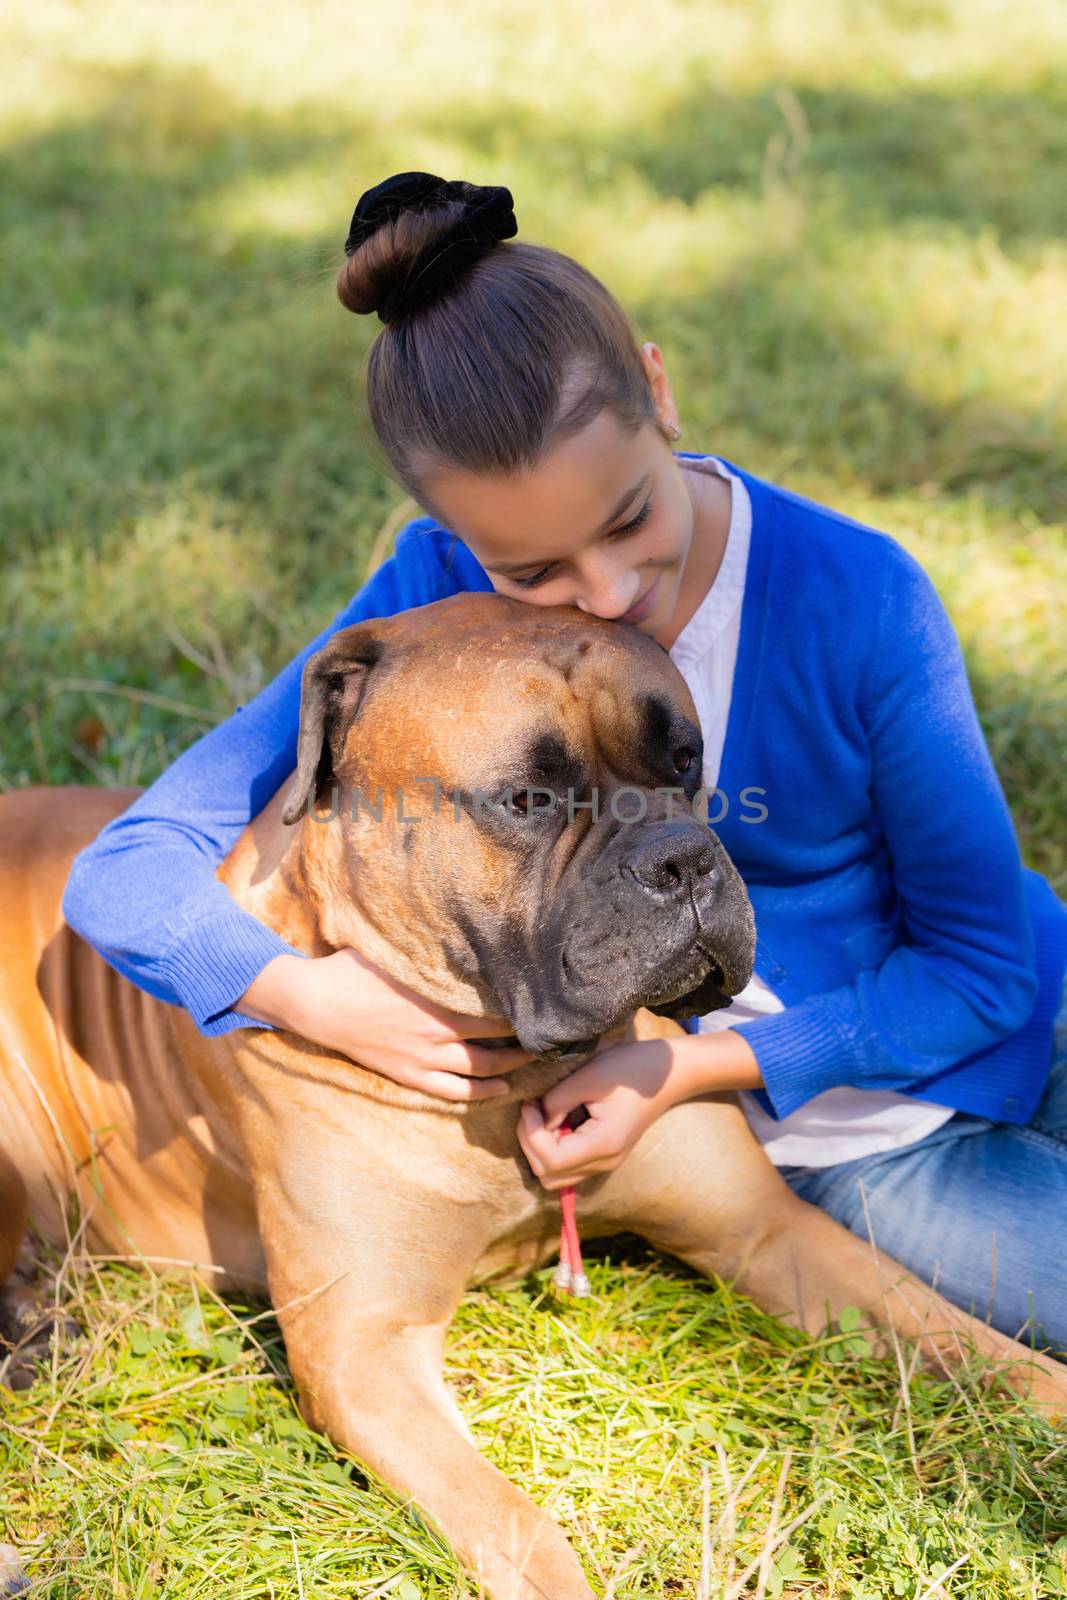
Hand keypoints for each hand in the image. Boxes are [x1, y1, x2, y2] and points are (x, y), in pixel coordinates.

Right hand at [239, 949, 536, 1101]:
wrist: (317, 1004)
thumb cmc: (355, 969)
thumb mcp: (397, 949)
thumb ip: (430, 946)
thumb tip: (460, 924)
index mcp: (439, 999)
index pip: (497, 1006)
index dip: (524, 1006)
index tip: (547, 1000)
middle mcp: (438, 1032)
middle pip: (498, 1040)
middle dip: (528, 1037)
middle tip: (552, 1031)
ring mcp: (424, 1058)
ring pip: (482, 1069)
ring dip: (512, 1065)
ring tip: (535, 1058)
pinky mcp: (409, 1075)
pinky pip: (453, 1092)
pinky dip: (481, 1092)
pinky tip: (502, 1089)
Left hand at [517, 1026, 762, 1188]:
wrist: (667, 1074)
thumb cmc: (630, 1069)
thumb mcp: (589, 1077)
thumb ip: (557, 1101)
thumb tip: (536, 1118)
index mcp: (603, 1144)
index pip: (550, 1160)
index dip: (530, 1134)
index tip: (529, 1104)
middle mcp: (604, 1162)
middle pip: (547, 1175)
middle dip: (530, 1143)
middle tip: (532, 1109)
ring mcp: (606, 1163)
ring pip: (555, 1176)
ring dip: (539, 1149)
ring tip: (543, 1116)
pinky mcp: (604, 1157)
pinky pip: (567, 1168)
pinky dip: (552, 1150)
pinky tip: (557, 1122)